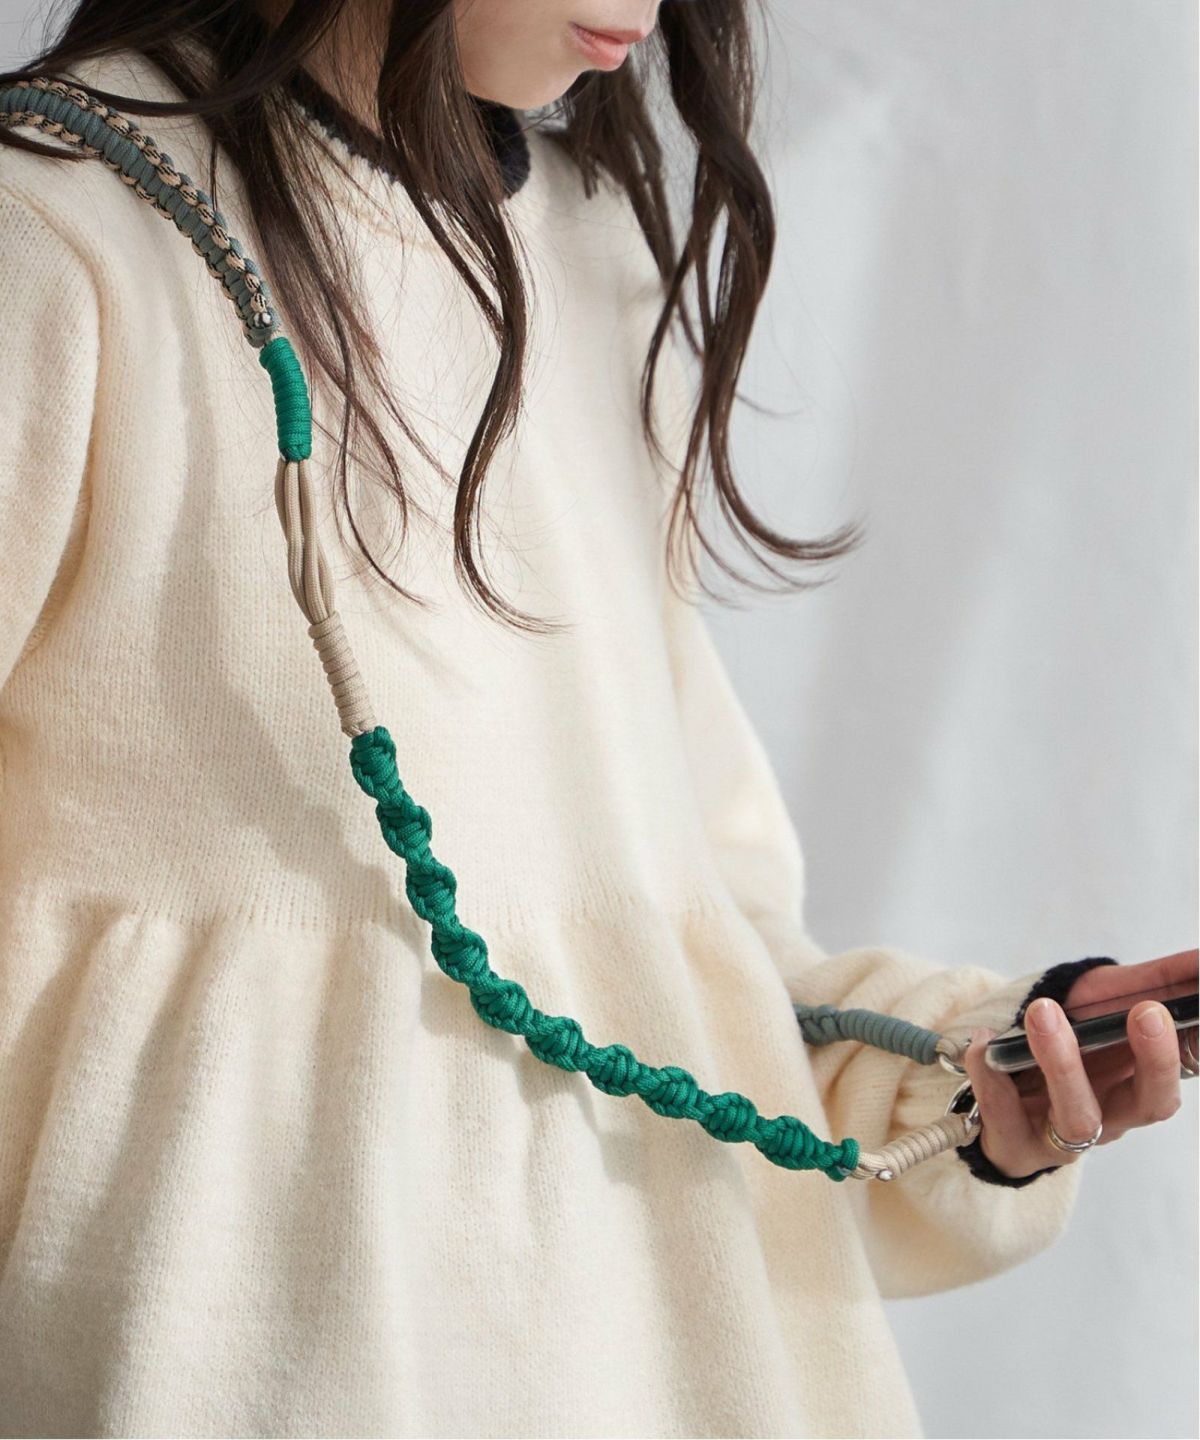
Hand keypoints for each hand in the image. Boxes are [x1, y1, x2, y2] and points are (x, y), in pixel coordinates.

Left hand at [961, 947, 1197, 1179]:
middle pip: (1147, 1104)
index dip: (1180, 1051)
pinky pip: (1004, 1115)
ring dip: (1063, 1062)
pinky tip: (984, 1040)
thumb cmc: (1069, 1037)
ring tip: (1043, 1011)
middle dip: (1153, 1061)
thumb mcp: (1109, 999)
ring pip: (1077, 1115)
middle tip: (1146, 1011)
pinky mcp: (1014, 1144)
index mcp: (1141, 1083)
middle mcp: (1112, 1115)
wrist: (1000, 1077)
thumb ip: (1158, 980)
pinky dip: (992, 1073)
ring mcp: (1064, 1136)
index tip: (1173, 1009)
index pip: (1176, 1075)